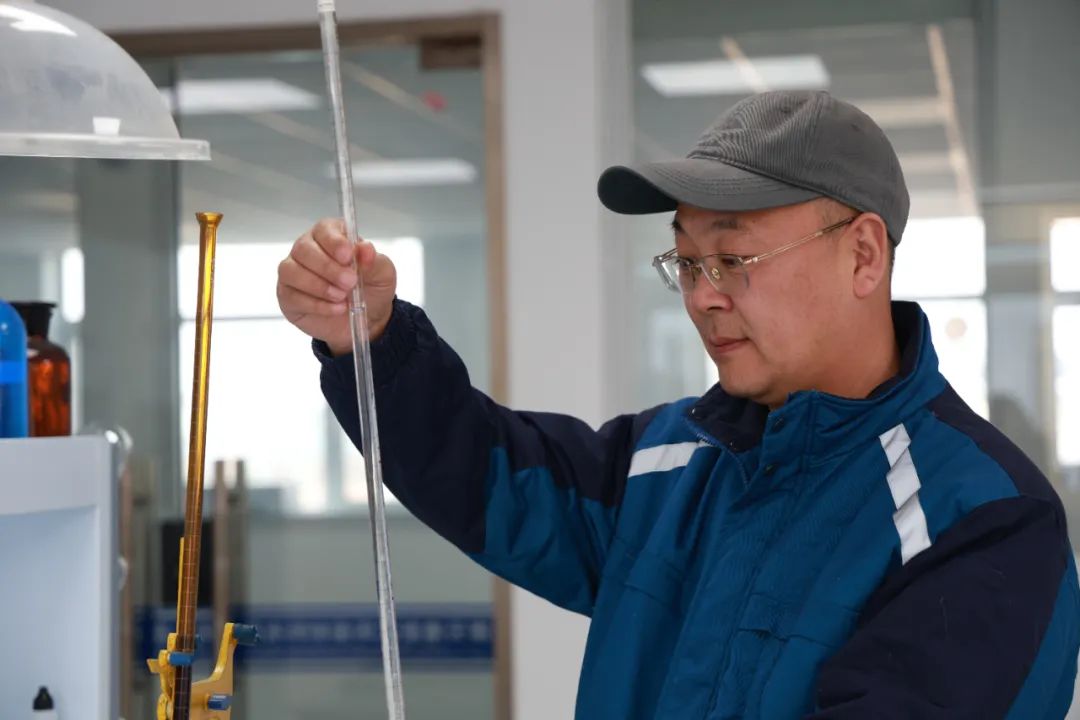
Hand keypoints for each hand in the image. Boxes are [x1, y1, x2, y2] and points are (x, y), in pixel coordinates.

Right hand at [277, 218, 396, 355]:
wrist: (368, 320)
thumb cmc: (372, 288)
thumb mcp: (382, 273)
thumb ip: (373, 260)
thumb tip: (365, 249)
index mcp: (331, 236)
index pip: (324, 229)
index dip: (334, 241)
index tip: (347, 256)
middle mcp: (308, 249)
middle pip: (304, 249)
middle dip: (327, 267)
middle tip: (349, 282)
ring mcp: (294, 272)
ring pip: (292, 271)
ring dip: (319, 286)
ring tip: (342, 297)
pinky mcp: (288, 295)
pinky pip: (292, 295)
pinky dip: (316, 304)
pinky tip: (335, 308)